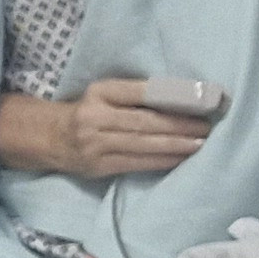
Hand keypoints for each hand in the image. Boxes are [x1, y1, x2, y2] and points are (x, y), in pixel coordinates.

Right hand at [38, 79, 213, 178]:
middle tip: (207, 127)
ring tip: (200, 144)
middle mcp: (95, 117)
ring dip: (176, 146)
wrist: (50, 138)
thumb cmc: (89, 112)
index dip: (170, 96)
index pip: (139, 91)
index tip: (199, 100)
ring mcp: (95, 144)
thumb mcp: (103, 94)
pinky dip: (162, 161)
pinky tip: (180, 159)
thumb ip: (133, 95)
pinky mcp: (99, 166)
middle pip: (145, 122)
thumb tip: (181, 101)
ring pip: (143, 145)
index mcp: (99, 92)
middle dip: (180, 126)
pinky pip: (137, 163)